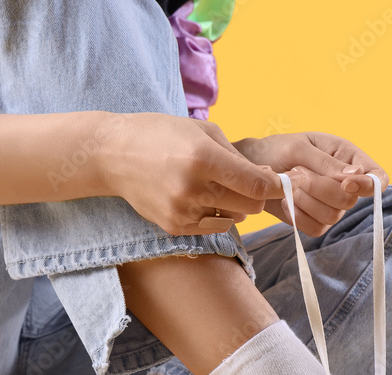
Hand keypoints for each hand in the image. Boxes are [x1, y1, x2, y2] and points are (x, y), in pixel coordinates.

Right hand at [98, 114, 283, 235]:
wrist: (113, 155)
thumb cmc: (162, 135)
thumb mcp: (203, 131)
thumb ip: (239, 157)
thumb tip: (269, 179)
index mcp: (203, 158)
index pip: (257, 184)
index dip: (274, 185)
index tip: (278, 181)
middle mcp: (193, 188)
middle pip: (251, 206)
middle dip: (257, 195)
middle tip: (248, 182)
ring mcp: (182, 211)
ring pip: (234, 218)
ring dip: (234, 205)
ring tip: (215, 186)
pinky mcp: (174, 226)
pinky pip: (212, 226)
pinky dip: (214, 214)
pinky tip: (198, 196)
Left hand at [234, 132, 388, 236]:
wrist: (251, 169)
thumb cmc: (276, 150)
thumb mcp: (298, 147)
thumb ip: (326, 163)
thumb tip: (356, 176)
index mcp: (349, 158)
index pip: (377, 178)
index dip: (368, 185)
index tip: (345, 183)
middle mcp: (345, 184)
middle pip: (351, 201)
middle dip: (320, 189)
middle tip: (297, 173)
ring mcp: (331, 205)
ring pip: (332, 217)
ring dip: (305, 201)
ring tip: (288, 184)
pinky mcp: (315, 222)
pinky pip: (315, 228)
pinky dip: (297, 215)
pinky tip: (286, 201)